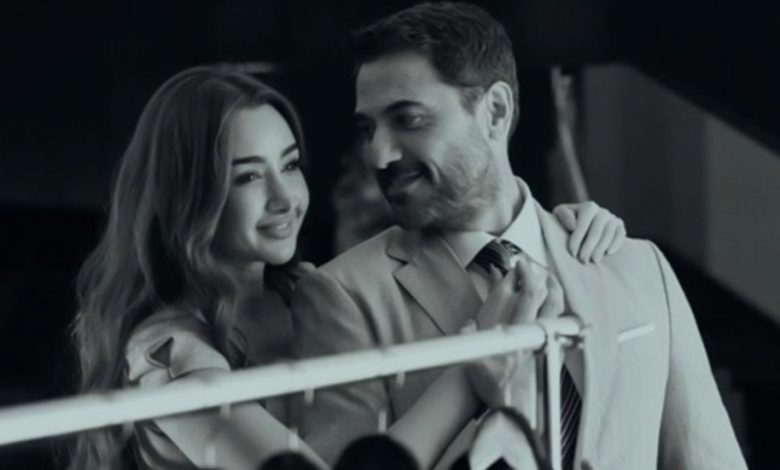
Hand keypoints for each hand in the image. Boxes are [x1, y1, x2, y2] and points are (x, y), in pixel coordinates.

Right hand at [467, 255, 564, 409]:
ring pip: (561, 311)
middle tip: (538, 268)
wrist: (516, 413)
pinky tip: (556, 311)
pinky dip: (561, 312)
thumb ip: (469, 343)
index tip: (520, 264)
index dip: (526, 275)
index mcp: (521, 334)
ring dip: (556, 293)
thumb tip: (468, 325)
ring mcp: (551, 344)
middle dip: (546, 279)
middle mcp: (539, 336)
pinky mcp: (556, 355)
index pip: (530, 295)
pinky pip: (564, 326)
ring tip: (548, 283)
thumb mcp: (474, 366)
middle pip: (552, 298)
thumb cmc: (497, 391)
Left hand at [553, 201, 625, 262]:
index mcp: (588, 207)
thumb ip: (563, 215)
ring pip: (609, 233)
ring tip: (593, 260)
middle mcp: (602, 211)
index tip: (572, 252)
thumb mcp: (559, 215)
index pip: (584, 222)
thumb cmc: (567, 222)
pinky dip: (615, 244)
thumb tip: (573, 226)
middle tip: (582, 259)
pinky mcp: (620, 227)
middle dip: (589, 246)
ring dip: (601, 248)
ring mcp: (612, 218)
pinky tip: (608, 253)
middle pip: (597, 229)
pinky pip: (620, 234)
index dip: (578, 238)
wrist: (580, 228)